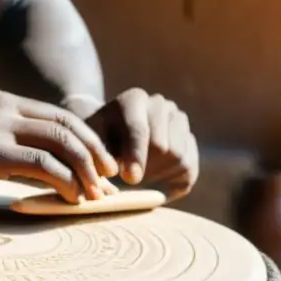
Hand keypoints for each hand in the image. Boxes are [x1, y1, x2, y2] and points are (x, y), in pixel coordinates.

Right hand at [0, 91, 119, 202]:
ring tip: (96, 194)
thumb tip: (17, 163)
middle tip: (110, 179)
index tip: (99, 162)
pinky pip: (41, 165)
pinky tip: (71, 198)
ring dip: (86, 170)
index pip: (60, 116)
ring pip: (63, 144)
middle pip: (70, 126)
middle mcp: (8, 109)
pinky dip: (64, 181)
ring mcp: (0, 128)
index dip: (87, 138)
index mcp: (5, 103)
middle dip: (96, 153)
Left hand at [84, 88, 198, 200]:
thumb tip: (112, 172)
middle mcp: (160, 105)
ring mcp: (179, 120)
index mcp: (134, 100)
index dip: (135, 156)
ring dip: (158, 174)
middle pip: (162, 144)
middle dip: (146, 168)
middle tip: (131, 181)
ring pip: (178, 156)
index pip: (139, 129)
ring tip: (139, 176)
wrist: (113, 144)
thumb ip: (98, 158)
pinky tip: (155, 179)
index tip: (130, 178)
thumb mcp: (91, 148)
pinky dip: (172, 180)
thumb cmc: (98, 146)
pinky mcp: (190, 141)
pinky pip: (189, 166)